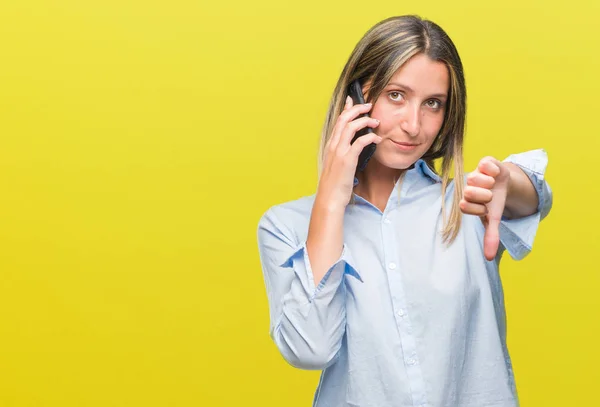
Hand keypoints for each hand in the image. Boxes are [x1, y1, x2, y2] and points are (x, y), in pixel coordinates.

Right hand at [316, 95, 382, 209]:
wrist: (329, 198)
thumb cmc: (335, 184)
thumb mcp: (338, 165)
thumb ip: (344, 154)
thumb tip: (355, 148)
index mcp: (331, 146)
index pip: (338, 121)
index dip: (346, 109)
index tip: (353, 100)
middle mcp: (333, 146)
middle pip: (344, 119)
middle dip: (357, 109)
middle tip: (369, 105)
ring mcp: (339, 152)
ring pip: (350, 127)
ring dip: (364, 121)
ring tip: (376, 121)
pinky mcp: (347, 160)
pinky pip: (359, 143)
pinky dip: (369, 137)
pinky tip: (377, 138)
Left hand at [460, 156, 510, 260]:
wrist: (503, 183)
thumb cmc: (494, 202)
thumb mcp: (493, 219)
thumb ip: (490, 236)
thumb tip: (490, 258)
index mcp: (466, 201)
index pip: (463, 206)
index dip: (478, 209)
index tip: (485, 209)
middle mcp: (467, 187)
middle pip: (469, 192)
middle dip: (484, 196)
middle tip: (489, 195)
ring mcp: (474, 173)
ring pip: (476, 178)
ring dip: (489, 183)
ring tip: (492, 184)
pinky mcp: (483, 162)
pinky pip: (486, 164)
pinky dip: (494, 170)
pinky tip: (495, 173)